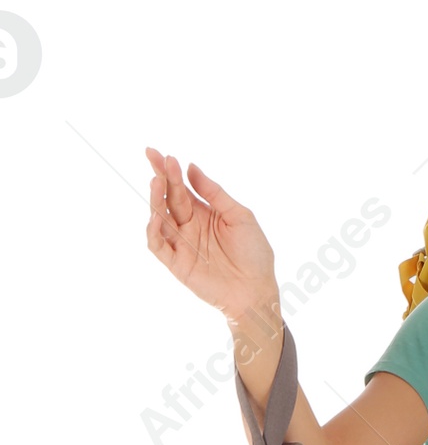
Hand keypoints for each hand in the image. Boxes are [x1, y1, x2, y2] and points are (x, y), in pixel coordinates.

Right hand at [144, 149, 279, 332]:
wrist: (257, 290)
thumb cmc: (254, 253)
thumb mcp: (239, 215)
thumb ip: (215, 193)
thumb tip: (191, 168)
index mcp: (203, 213)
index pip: (180, 187)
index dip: (168, 171)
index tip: (161, 154)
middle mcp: (189, 226)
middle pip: (169, 198)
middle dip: (162, 177)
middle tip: (156, 157)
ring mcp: (181, 244)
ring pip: (160, 218)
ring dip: (155, 200)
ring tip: (156, 182)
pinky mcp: (177, 264)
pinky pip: (158, 246)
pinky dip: (153, 231)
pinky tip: (157, 217)